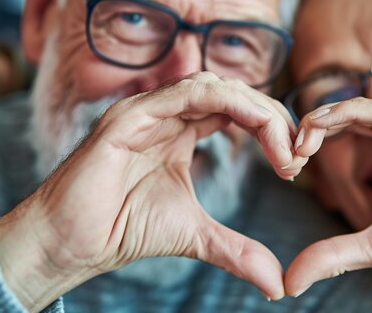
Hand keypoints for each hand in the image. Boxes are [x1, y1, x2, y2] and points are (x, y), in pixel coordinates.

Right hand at [0, 72, 305, 310]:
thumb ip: (237, 250)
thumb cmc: (125, 230)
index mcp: (182, 130)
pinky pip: (182, 95)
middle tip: (298, 155)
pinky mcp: (127, 117)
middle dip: (273, 118)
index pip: (238, 111)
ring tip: (282, 146)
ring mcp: (147, 111)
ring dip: (257, 110)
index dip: (273, 129)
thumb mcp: (196, 236)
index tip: (297, 164)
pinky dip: (225, 102)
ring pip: (213, 87)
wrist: (73, 244)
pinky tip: (252, 126)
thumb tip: (277, 285)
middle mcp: (167, 114)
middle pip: (233, 94)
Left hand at [285, 98, 371, 296]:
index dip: (315, 136)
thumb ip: (334, 254)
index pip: (345, 127)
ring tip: (308, 131)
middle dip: (317, 123)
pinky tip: (339, 122)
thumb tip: (291, 282)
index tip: (292, 160)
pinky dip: (368, 113)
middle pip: (352, 112)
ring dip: (336, 114)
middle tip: (294, 145)